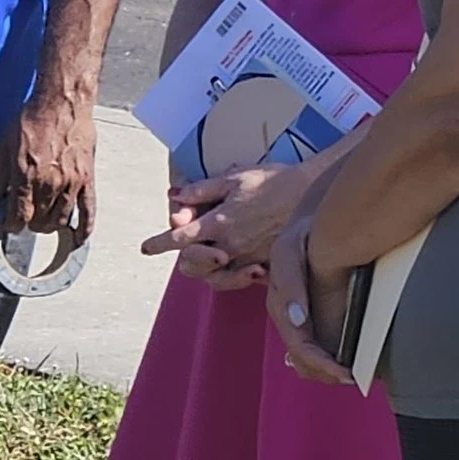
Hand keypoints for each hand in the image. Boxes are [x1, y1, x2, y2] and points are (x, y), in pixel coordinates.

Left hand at [0, 82, 95, 237]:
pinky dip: (84, 227)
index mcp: (26, 176)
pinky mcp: (87, 179)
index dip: (12, 225)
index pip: (19, 216)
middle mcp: (49, 184)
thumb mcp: (5, 144)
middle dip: (31, 224)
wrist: (62, 102)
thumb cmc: (33, 119)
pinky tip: (79, 238)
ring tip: (45, 221)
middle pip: (40, 221)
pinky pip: (88, 209)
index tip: (10, 225)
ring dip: (51, 225)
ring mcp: (70, 183)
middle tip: (27, 218)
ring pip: (60, 219)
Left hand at [148, 163, 305, 290]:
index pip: (179, 237)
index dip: (160, 243)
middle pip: (194, 265)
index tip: (146, 248)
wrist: (312, 192)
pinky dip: (234, 277)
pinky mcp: (267, 267)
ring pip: (216, 278)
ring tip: (212, 257)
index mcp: (219, 221)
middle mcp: (231, 245)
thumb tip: (176, 196)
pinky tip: (236, 264)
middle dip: (185, 259)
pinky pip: (242, 281)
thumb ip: (203, 190)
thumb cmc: (273, 181)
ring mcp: (249, 258)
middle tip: (187, 249)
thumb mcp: (234, 177)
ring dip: (208, 269)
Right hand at [268, 213, 358, 385]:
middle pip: (303, 360)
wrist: (314, 224)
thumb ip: (291, 286)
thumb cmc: (301, 237)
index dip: (322, 364)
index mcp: (280, 306)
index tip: (346, 372)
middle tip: (355, 378)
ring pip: (307, 361)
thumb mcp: (288, 253)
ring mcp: (297, 321)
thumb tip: (298, 322)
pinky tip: (349, 362)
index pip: (300, 346)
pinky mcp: (309, 319)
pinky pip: (317, 348)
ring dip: (327, 371)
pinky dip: (330, 360)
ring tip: (354, 374)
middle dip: (327, 372)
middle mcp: (287, 318)